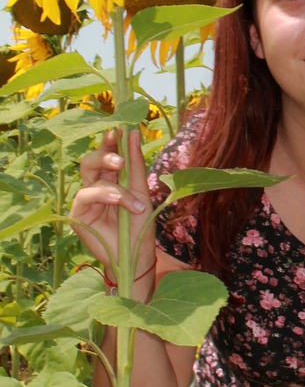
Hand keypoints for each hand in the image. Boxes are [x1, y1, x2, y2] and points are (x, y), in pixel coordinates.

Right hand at [70, 129, 155, 280]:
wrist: (137, 256)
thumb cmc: (140, 226)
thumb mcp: (143, 193)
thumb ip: (136, 166)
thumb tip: (132, 133)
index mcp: (112, 179)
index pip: (107, 155)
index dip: (110, 142)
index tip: (118, 130)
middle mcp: (97, 186)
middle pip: (91, 161)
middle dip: (105, 156)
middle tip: (120, 161)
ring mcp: (86, 200)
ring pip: (90, 177)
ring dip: (115, 187)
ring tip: (135, 203)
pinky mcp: (78, 214)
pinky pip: (85, 195)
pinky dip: (105, 196)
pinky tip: (120, 203)